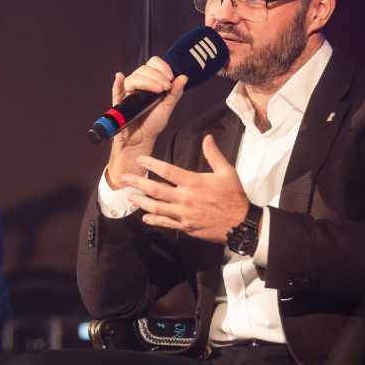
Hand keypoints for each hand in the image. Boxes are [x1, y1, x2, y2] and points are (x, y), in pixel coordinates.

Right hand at [107, 57, 187, 186]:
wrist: (141, 140)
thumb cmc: (152, 124)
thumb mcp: (167, 107)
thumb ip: (175, 92)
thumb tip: (183, 77)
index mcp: (150, 83)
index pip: (153, 65)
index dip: (162, 67)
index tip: (170, 77)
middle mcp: (138, 85)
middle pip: (143, 69)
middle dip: (157, 75)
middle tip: (165, 87)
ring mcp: (128, 93)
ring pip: (134, 78)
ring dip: (147, 81)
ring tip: (158, 90)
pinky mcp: (119, 102)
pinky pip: (116, 90)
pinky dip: (117, 83)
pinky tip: (120, 77)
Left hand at [122, 135, 250, 243]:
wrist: (240, 224)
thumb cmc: (234, 196)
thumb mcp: (227, 172)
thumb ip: (214, 154)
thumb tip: (207, 137)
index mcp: (193, 182)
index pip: (167, 170)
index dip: (151, 164)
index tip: (140, 160)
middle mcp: (185, 198)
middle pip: (155, 189)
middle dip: (137, 183)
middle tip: (124, 178)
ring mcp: (183, 214)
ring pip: (156, 207)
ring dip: (141, 202)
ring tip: (129, 196)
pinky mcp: (185, 227)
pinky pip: (165, 222)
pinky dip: (153, 220)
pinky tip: (144, 218)